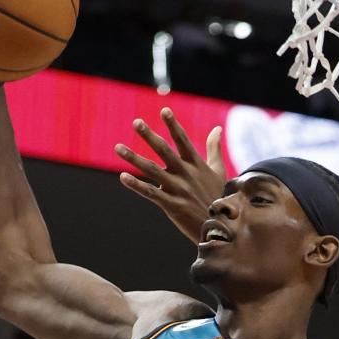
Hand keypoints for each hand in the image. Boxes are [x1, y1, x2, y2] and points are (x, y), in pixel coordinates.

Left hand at [116, 108, 224, 243]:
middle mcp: (185, 174)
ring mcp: (178, 189)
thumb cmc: (218, 198)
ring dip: (133, 158)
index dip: (173, 125)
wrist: (220, 228)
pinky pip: (150, 193)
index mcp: (196, 165)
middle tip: (136, 122)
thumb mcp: (218, 171)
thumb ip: (214, 148)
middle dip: (150, 136)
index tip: (164, 110)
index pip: (183, 140)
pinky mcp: (172, 205)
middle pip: (164, 151)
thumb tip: (217, 128)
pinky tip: (122, 176)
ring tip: (118, 147)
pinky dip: (136, 185)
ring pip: (152, 170)